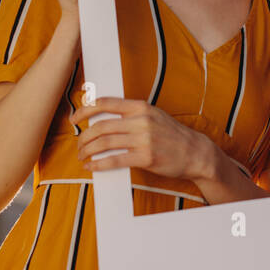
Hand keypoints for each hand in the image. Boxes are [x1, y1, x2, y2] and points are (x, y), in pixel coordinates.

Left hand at [72, 97, 217, 180]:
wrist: (195, 152)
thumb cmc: (171, 135)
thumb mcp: (153, 115)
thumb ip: (131, 114)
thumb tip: (102, 118)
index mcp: (140, 107)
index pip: (105, 103)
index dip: (85, 110)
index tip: (74, 119)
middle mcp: (141, 120)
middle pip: (101, 126)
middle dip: (84, 137)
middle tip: (78, 145)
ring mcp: (144, 139)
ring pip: (104, 143)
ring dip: (88, 151)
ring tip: (83, 156)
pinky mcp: (146, 157)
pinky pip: (114, 160)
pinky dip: (99, 164)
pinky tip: (92, 166)